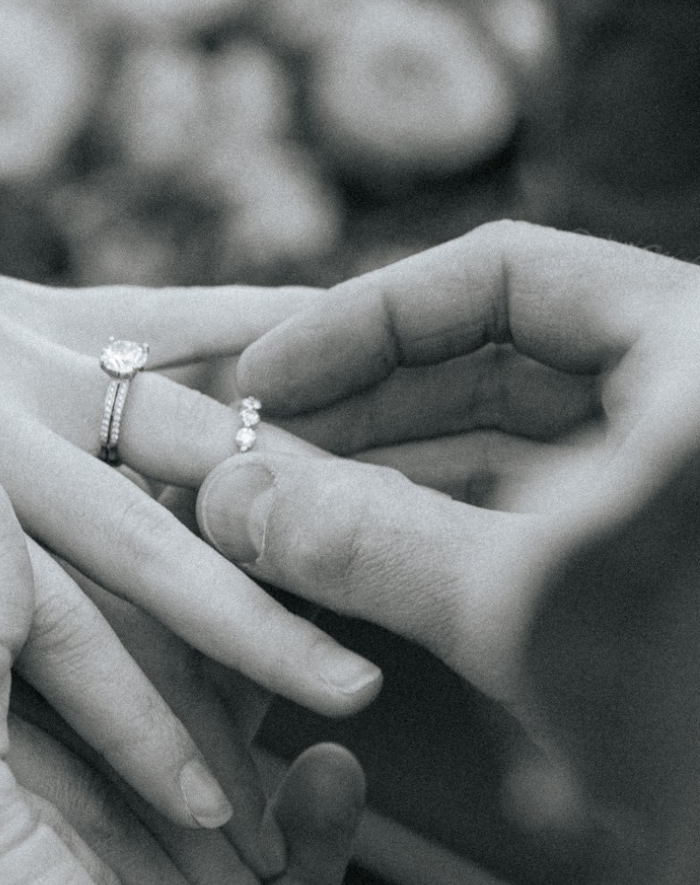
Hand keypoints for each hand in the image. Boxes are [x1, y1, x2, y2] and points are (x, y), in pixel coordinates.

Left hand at [0, 152, 380, 835]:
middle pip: (148, 533)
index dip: (134, 720)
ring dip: (286, 488)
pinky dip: (257, 318)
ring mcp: (23, 349)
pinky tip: (347, 327)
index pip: (44, 625)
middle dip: (256, 623)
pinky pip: (164, 313)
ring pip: (188, 427)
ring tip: (388, 542)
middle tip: (359, 694)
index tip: (212, 803)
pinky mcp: (35, 308)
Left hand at [0, 553, 306, 884]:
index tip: (143, 527)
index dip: (78, 607)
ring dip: (254, 764)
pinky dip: (308, 843)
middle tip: (254, 610)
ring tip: (313, 685)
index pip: (6, 672)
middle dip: (186, 688)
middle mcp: (10, 869)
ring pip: (202, 810)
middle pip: (118, 733)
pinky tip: (337, 781)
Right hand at [196, 222, 699, 701]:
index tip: (267, 375)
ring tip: (289, 513)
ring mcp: (692, 473)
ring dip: (403, 469)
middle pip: (509, 353)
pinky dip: (460, 522)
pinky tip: (365, 556)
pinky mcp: (680, 549)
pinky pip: (554, 501)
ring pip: (526, 433)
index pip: (504, 274)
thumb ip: (367, 539)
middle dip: (373, 406)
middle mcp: (699, 393)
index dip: (365, 320)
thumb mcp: (522, 610)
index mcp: (697, 350)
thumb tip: (232, 497)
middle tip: (260, 454)